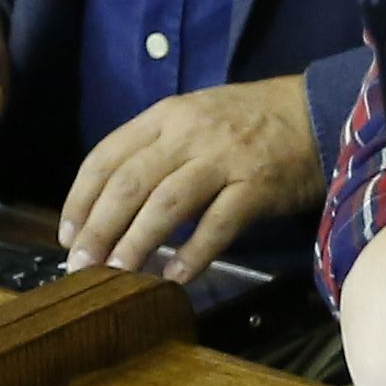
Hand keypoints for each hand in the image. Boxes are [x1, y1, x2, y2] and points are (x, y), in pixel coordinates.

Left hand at [59, 73, 323, 281]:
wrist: (317, 110)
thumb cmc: (251, 120)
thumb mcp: (195, 116)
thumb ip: (157, 148)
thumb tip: (113, 202)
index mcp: (167, 115)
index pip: (106, 157)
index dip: (79, 200)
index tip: (67, 235)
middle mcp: (190, 133)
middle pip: (129, 184)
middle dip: (98, 229)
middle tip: (82, 265)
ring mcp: (224, 158)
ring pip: (166, 204)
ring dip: (137, 244)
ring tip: (119, 275)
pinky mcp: (257, 185)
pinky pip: (218, 224)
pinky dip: (194, 253)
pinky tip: (176, 276)